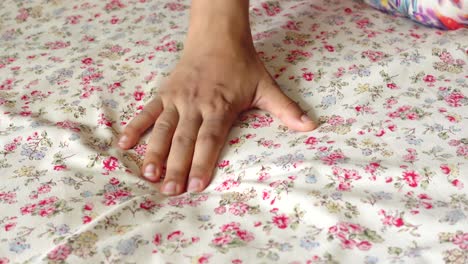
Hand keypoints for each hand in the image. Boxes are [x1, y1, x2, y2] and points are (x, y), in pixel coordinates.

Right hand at [118, 0, 316, 195]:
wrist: (217, 35)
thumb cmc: (242, 64)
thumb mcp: (266, 85)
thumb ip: (285, 109)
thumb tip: (310, 126)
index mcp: (219, 106)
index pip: (209, 140)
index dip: (202, 162)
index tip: (196, 186)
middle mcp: (195, 104)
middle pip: (183, 140)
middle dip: (175, 166)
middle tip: (169, 191)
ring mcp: (177, 98)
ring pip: (162, 129)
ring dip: (153, 152)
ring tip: (147, 175)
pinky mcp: (164, 92)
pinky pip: (147, 112)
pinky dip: (135, 127)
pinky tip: (124, 144)